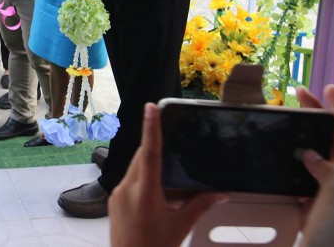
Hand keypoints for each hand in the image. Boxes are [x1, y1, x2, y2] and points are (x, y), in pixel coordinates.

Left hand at [109, 103, 224, 246]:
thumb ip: (200, 206)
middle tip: (168, 137)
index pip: (150, 153)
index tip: (150, 108)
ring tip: (166, 174)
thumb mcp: (181, 227)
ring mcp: (117, 195)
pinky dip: (142, 178)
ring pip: (134, 168)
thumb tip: (220, 193)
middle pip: (142, 158)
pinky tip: (155, 190)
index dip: (151, 128)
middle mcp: (127, 190)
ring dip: (149, 165)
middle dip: (154, 148)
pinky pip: (128, 181)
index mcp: (144, 194)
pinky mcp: (113, 202)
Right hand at [295, 85, 333, 227]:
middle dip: (312, 113)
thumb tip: (309, 154)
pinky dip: (282, 163)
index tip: (329, 88)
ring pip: (307, 150)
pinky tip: (272, 151)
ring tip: (284, 115)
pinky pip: (292, 173)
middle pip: (324, 134)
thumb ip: (326, 170)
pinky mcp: (306, 193)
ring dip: (295, 135)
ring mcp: (320, 178)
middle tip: (300, 92)